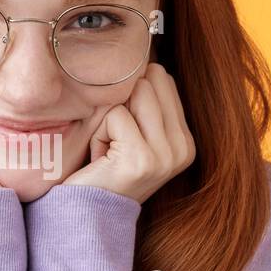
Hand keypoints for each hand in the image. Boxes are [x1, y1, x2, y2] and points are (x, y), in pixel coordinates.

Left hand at [62, 63, 195, 203]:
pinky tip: (101, 161)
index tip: (124, 133)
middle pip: (149, 81)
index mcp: (185, 141)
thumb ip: (145, 100)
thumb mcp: (133, 133)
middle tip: (113, 142)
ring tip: (108, 150)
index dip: (131, 96)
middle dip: (120, 105)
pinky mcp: (143, 159)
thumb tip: (145, 56)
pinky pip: (114, 115)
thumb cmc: (101, 168)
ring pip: (133, 94)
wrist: (84, 213)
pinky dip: (98, 134)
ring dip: (109, 119)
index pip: (163, 78)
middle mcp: (183, 149)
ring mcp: (166, 155)